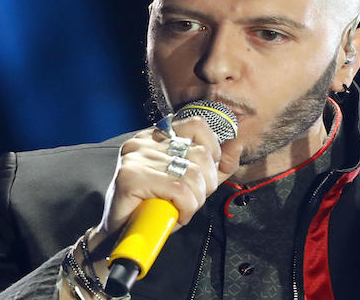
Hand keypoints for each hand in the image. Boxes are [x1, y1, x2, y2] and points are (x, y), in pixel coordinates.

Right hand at [83, 116, 242, 277]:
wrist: (123, 235)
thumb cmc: (156, 207)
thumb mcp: (193, 184)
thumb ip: (216, 166)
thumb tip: (237, 144)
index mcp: (158, 135)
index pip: (197, 124)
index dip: (212, 150)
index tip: (206, 175)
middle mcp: (144, 139)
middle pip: (199, 153)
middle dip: (205, 185)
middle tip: (190, 201)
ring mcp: (135, 155)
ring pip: (192, 174)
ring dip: (195, 200)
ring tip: (181, 209)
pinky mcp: (130, 176)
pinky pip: (178, 189)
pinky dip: (185, 207)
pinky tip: (175, 214)